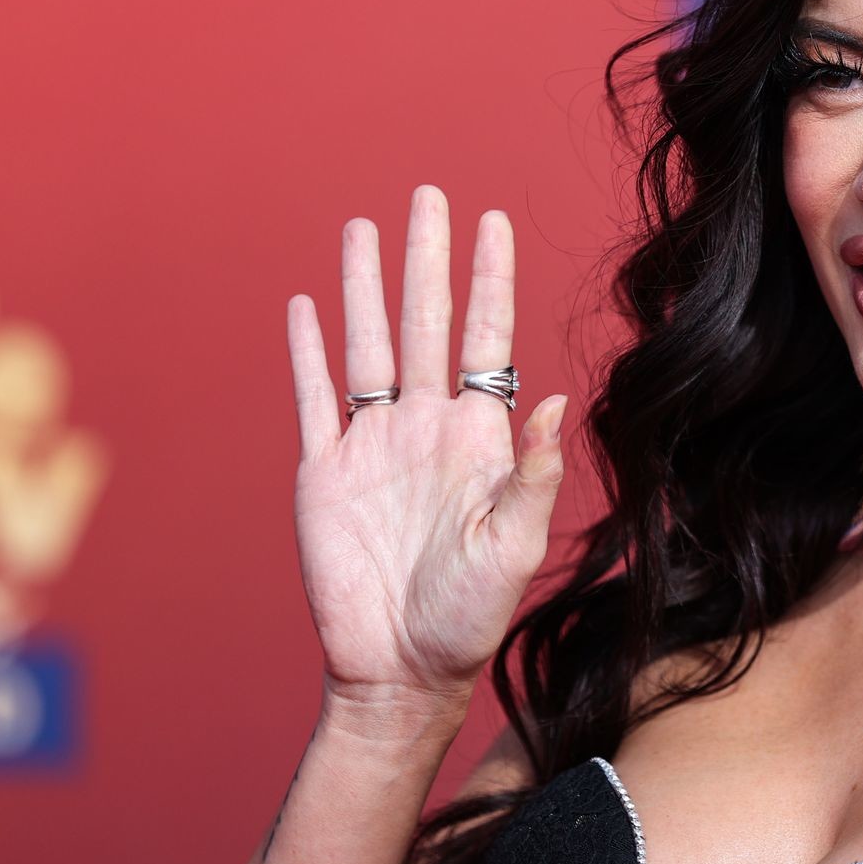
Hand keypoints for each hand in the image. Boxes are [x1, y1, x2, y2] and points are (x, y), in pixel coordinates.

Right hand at [284, 184, 566, 709]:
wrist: (400, 668)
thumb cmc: (470, 614)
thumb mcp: (514, 544)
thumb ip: (532, 473)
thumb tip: (554, 399)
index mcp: (480, 437)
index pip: (487, 337)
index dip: (489, 279)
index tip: (493, 222)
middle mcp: (428, 427)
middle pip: (424, 322)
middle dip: (427, 260)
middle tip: (428, 195)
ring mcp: (374, 445)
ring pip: (365, 346)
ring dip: (364, 288)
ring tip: (363, 228)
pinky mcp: (323, 473)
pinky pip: (314, 398)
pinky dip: (308, 352)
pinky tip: (308, 306)